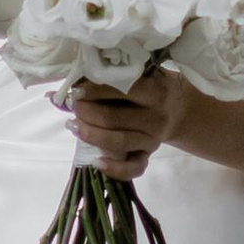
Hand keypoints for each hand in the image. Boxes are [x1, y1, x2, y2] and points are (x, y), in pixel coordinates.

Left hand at [65, 70, 193, 180]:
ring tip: (73, 125)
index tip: (77, 89)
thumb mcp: (138, 74)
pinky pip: (134, 167)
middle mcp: (155, 117)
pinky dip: (114, 169)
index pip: (122, 90)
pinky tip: (96, 162)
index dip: (95, 90)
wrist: (176, 108)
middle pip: (114, 118)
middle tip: (73, 105)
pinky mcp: (148, 154)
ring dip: (91, 135)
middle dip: (86, 112)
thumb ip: (110, 75)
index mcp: (154, 91)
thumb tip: (67, 83)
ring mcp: (153, 138)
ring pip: (118, 141)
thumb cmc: (148, 85)